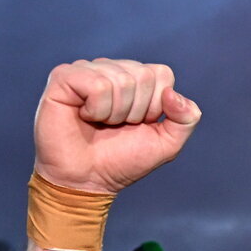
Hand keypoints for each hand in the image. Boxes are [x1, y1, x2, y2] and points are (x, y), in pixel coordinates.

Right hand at [34, 58, 200, 193]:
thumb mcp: (167, 144)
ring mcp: (86, 70)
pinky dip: (97, 109)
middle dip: (136, 111)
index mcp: (135, 79)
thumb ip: (186, 119)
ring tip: (100, 124)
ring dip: (115, 114)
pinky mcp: (64, 77)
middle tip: (116, 126)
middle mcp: (111, 69)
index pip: (162, 74)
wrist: (87, 181)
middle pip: (144, 76)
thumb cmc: (122, 161)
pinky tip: (85, 117)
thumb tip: (173, 94)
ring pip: (121, 80)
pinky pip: (97, 85)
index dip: (156, 106)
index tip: (138, 125)